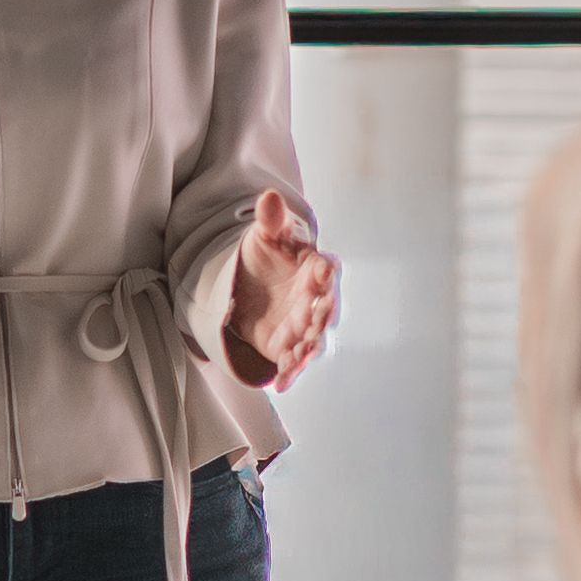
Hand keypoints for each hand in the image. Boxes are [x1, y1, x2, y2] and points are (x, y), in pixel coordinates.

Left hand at [227, 187, 338, 386]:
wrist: (253, 286)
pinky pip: (295, 363)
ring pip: (315, 340)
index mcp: (316, 269)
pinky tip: (280, 383)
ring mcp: (306, 326)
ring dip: (310, 349)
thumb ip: (270, 221)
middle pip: (327, 310)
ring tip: (303, 356)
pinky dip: (290, 373)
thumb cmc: (269, 257)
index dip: (327, 271)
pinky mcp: (291, 347)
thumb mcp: (265, 237)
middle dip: (324, 315)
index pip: (327, 270)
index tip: (325, 269)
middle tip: (319, 320)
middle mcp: (318, 300)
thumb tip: (269, 198)